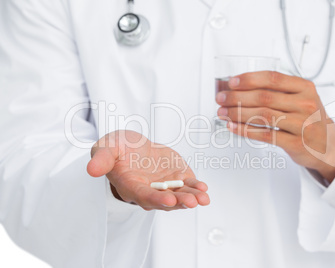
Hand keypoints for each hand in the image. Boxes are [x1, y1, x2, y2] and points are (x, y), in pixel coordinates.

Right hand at [87, 130, 209, 210]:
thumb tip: (91, 169)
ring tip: (203, 198)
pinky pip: (187, 185)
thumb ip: (101, 158)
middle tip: (192, 202)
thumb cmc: (117, 148)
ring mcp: (165, 186)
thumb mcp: (106, 147)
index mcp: (130, 186)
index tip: (168, 200)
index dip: (155, 199)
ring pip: (179, 196)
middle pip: (165, 200)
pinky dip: (196, 188)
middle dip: (179, 202)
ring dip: (191, 198)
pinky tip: (204, 189)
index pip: (143, 196)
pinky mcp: (177, 178)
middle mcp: (149, 190)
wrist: (133, 146)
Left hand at [216, 71, 334, 181]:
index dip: (249, 79)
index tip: (232, 82)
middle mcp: (305, 104)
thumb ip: (277, 91)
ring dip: (237, 113)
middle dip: (237, 97)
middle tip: (221, 99)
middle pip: (264, 97)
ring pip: (262, 115)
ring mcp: (301, 124)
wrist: (328, 145)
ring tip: (222, 113)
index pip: (272, 78)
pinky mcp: (296, 143)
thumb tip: (241, 87)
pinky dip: (245, 130)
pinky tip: (233, 127)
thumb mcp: (301, 98)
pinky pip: (265, 135)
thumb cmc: (310, 119)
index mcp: (304, 88)